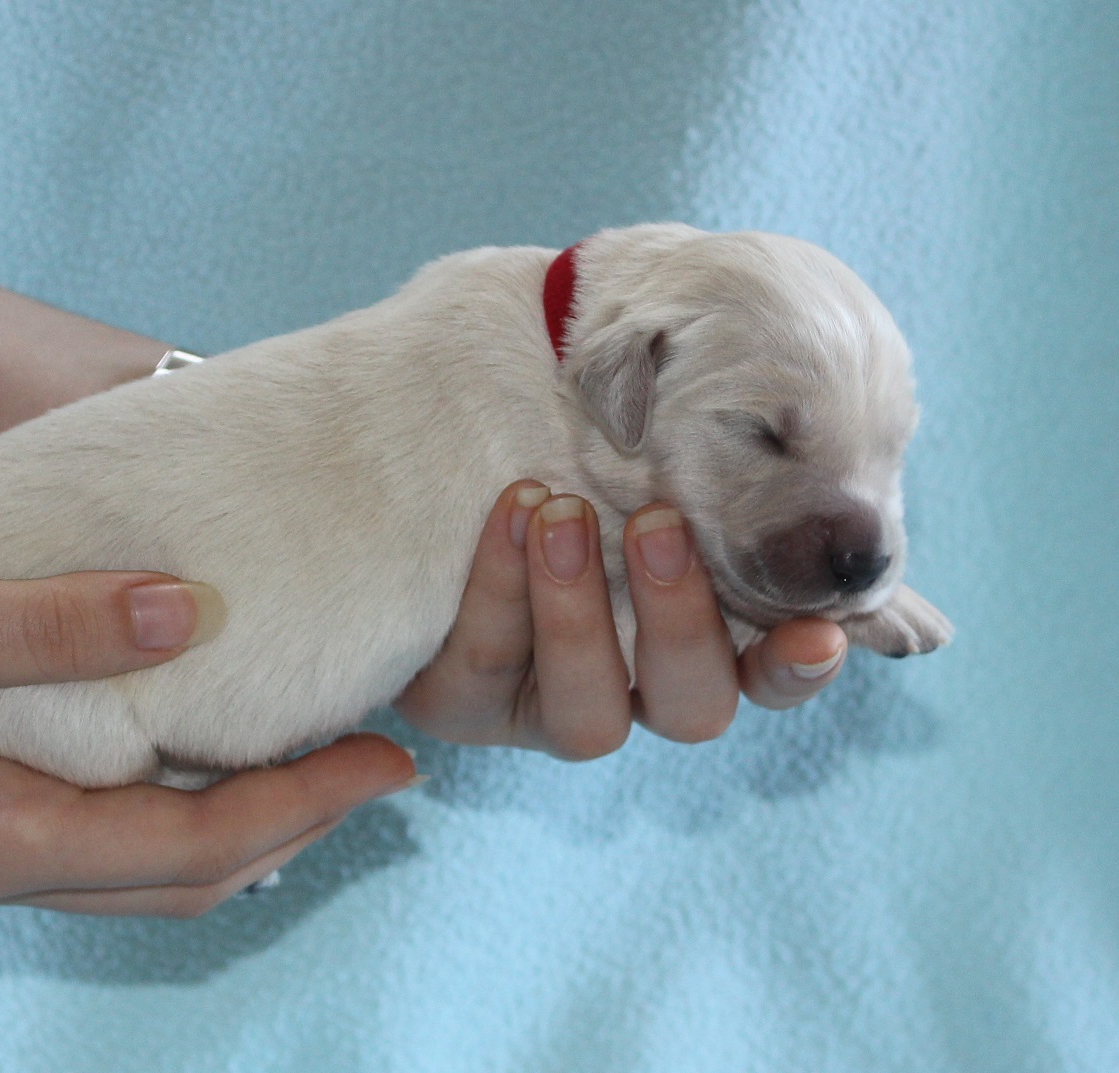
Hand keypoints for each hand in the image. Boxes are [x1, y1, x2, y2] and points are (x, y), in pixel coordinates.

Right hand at [0, 538, 414, 916]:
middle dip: (297, 826)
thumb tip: (189, 613)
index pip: (190, 847)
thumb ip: (46, 622)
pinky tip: (217, 749)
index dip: (303, 805)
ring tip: (323, 758)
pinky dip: (185, 806)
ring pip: (153, 871)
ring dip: (247, 823)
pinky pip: (113, 838)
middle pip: (187, 879)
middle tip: (383, 759)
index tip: (392, 758)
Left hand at [397, 481, 846, 757]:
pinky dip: (500, 584)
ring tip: (559, 510)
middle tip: (656, 522)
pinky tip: (512, 511)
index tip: (821, 632)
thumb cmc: (563, 456)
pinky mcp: (463, 706)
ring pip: (588, 715)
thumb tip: (821, 474)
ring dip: (578, 612)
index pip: (770, 679)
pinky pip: (486, 665)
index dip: (797, 668)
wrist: (432, 469)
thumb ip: (712, 476)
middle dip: (678, 620)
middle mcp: (633, 695)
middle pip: (691, 709)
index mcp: (697, 645)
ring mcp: (546, 711)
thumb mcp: (633, 457)